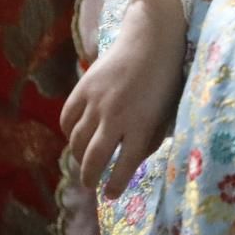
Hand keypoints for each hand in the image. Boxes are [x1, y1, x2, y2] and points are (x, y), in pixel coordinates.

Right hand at [60, 0, 186, 197]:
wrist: (151, 39)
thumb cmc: (166, 78)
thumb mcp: (166, 112)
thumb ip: (149, 137)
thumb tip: (131, 160)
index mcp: (141, 124)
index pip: (124, 165)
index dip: (116, 184)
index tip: (110, 195)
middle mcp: (116, 116)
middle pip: (94, 158)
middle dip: (90, 177)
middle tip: (91, 185)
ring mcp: (96, 102)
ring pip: (76, 141)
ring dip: (78, 157)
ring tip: (83, 164)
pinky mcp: (83, 88)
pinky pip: (67, 118)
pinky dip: (69, 132)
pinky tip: (75, 137)